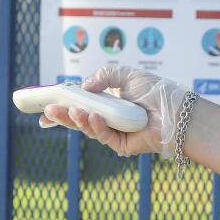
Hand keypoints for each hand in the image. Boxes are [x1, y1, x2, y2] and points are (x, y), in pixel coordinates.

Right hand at [39, 65, 189, 157]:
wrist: (175, 110)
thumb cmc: (154, 91)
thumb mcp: (126, 74)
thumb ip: (104, 76)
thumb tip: (84, 87)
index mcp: (107, 103)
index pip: (79, 106)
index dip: (62, 108)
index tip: (44, 109)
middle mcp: (108, 119)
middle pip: (79, 120)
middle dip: (62, 117)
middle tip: (48, 112)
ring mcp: (114, 132)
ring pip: (88, 129)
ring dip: (77, 121)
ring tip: (71, 112)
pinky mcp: (122, 145)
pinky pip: (104, 136)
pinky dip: (96, 127)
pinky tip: (92, 117)